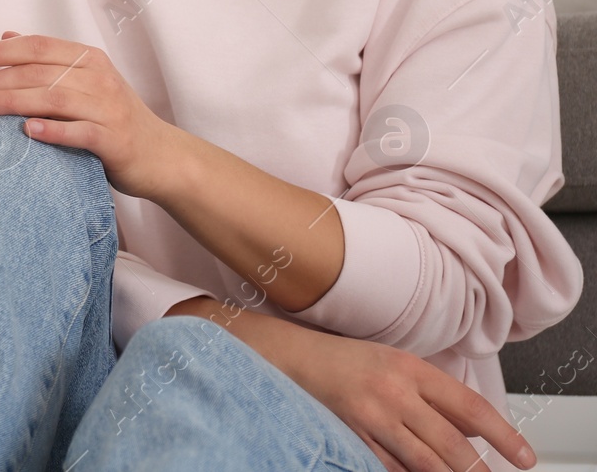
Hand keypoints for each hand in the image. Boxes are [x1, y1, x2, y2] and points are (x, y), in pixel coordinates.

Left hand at [0, 31, 182, 198]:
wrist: (161, 156)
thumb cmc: (112, 117)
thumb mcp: (83, 81)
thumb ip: (47, 59)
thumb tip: (7, 34)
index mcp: (87, 59)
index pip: (37, 46)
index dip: (0, 50)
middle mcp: (98, 78)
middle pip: (38, 72)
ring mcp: (108, 108)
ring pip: (54, 99)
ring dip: (12, 101)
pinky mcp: (114, 140)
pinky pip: (81, 133)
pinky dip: (54, 131)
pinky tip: (28, 132)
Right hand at [274, 323, 535, 471]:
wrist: (293, 358)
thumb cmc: (346, 360)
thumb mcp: (396, 363)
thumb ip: (433, 394)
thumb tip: (473, 428)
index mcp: (411, 369)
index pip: (470, 406)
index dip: (503, 435)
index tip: (524, 456)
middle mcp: (395, 392)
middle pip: (451, 443)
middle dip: (480, 469)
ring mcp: (372, 417)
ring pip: (425, 461)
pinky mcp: (352, 436)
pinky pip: (390, 466)